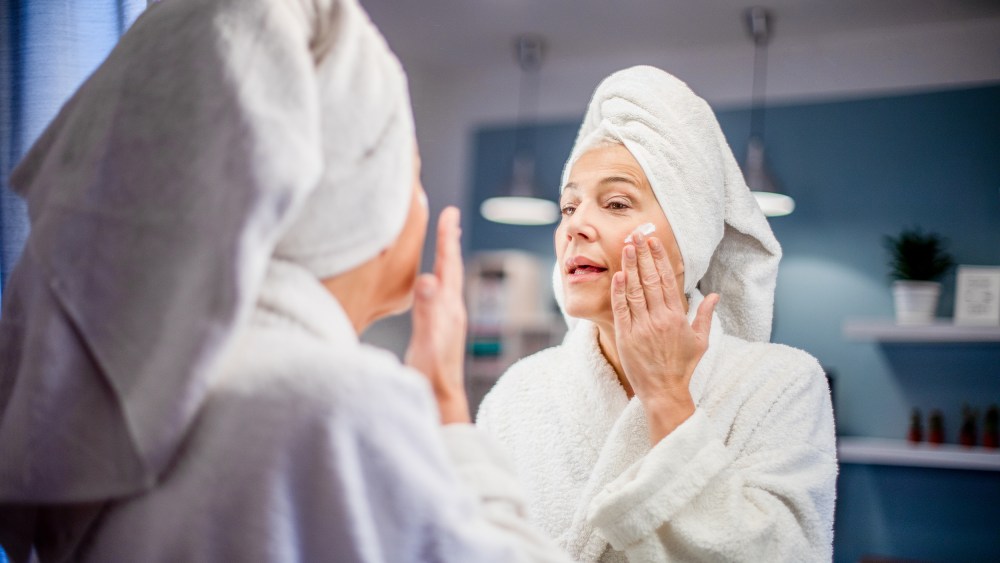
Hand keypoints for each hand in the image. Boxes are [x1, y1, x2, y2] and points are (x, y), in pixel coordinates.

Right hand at [405, 206, 470, 423]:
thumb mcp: (427, 340)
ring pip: (446, 282)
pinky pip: (438, 296)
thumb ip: (427, 311)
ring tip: (444, 245)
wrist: (440, 400)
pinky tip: (431, 287)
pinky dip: (436, 281)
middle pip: (451, 269)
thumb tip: (428, 280)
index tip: (449, 212)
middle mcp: (450, 311)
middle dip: (449, 243)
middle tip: (450, 219)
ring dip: (444, 260)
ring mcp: (446, 321)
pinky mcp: (438, 331)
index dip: (447, 238)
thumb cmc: (432, 375)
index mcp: (448, 308)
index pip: (447, 265)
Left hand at [611, 229, 718, 442]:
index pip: (668, 280)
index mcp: (678, 317)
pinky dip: (619, 291)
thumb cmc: (682, 367)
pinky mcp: (626, 337)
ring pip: (635, 290)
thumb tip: (715, 295)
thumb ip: (705, 315)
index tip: (653, 242)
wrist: (664, 392)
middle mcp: (660, 319)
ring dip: (630, 267)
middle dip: (642, 255)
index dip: (659, 259)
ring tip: (625, 247)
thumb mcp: (701, 341)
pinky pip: (621, 309)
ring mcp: (642, 327)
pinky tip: (617, 275)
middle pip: (650, 280)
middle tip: (636, 235)